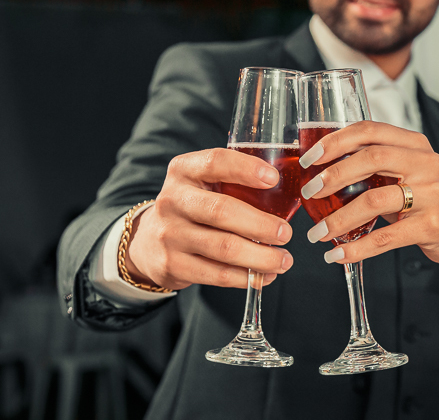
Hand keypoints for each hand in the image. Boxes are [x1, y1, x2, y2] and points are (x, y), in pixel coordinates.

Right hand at [125, 148, 293, 290]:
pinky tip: (265, 276)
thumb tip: (288, 193)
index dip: (246, 169)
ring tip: (284, 260)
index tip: (274, 179)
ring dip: (260, 257)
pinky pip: (216, 274)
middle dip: (261, 224)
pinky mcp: (172, 265)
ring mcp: (169, 234)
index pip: (215, 162)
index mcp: (184, 170)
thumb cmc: (195, 207)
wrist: (150, 241)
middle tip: (286, 234)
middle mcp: (172, 199)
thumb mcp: (206, 184)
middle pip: (221, 211)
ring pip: (223, 247)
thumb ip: (237, 183)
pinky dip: (246, 277)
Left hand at [300, 121, 438, 278]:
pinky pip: (385, 237)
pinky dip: (357, 248)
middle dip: (334, 175)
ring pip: (374, 200)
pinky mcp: (431, 226)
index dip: (335, 141)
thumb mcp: (408, 171)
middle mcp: (426, 164)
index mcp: (415, 144)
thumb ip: (375, 165)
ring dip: (339, 218)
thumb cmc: (429, 199)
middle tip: (310, 192)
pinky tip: (338, 255)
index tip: (309, 158)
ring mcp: (431, 194)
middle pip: (372, 158)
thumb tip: (321, 172)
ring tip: (318, 233)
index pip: (370, 131)